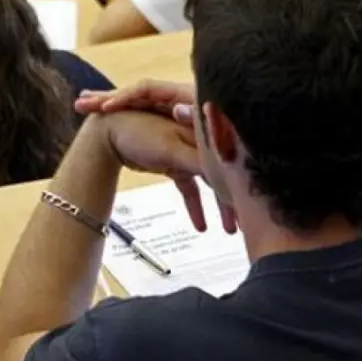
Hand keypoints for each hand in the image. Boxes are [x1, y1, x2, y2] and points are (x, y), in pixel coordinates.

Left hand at [80, 82, 236, 233]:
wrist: (105, 132)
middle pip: (225, 172)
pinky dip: (195, 205)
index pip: (232, 158)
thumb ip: (201, 161)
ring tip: (231, 230)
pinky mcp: (174, 164)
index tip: (256, 205)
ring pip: (209, 183)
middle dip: (236, 198)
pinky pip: (190, 187)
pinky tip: (201, 226)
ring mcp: (187, 152)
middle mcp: (201, 140)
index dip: (244, 181)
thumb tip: (230, 173)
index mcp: (204, 130)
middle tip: (248, 223)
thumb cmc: (138, 133)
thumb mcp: (172, 150)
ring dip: (219, 206)